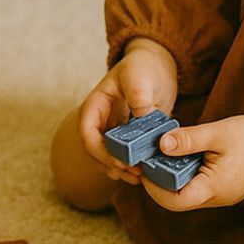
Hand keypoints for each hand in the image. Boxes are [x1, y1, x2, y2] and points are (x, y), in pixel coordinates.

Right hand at [77, 39, 179, 186]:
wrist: (156, 65)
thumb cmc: (143, 67)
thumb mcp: (139, 75)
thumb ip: (138, 94)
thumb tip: (140, 119)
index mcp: (96, 104)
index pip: (87, 131)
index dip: (99, 150)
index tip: (119, 161)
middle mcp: (102, 119)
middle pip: (95, 149)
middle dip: (110, 164)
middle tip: (132, 173)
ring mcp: (114, 129)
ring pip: (108, 156)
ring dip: (120, 170)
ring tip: (138, 177)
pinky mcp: (129, 137)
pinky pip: (124, 155)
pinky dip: (131, 165)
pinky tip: (143, 173)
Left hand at [141, 113, 243, 211]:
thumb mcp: (216, 133)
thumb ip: (188, 139)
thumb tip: (160, 144)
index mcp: (215, 188)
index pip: (176, 201)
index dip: (155, 189)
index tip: (145, 169)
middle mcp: (217, 198)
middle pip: (178, 202)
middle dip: (159, 184)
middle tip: (146, 162)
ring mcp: (220, 196)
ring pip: (186, 196)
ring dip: (171, 180)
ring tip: (158, 158)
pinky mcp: (222, 190)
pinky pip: (196, 189)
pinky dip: (184, 177)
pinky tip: (177, 158)